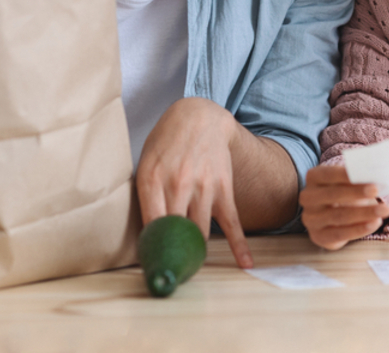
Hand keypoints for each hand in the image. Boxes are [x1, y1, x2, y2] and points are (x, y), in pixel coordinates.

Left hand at [135, 98, 252, 268]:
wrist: (199, 116)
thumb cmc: (166, 142)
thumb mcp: (145, 163)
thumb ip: (143, 196)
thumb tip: (146, 234)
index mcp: (151, 180)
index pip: (150, 227)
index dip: (152, 251)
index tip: (153, 267)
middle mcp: (177, 184)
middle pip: (176, 234)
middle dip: (175, 257)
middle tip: (172, 273)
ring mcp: (203, 187)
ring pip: (200, 233)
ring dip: (197, 254)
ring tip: (191, 268)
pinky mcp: (223, 188)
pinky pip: (231, 221)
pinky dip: (239, 244)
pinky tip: (245, 263)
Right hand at [299, 165, 388, 250]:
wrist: (332, 216)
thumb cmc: (344, 192)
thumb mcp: (348, 181)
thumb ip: (358, 178)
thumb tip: (376, 176)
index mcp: (313, 177)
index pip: (329, 174)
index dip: (347, 175)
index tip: (366, 174)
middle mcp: (308, 197)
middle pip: (332, 195)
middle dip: (356, 192)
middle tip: (377, 191)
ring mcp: (311, 218)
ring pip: (338, 216)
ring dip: (364, 213)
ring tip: (383, 210)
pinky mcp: (319, 236)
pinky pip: (340, 234)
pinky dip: (359, 229)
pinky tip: (374, 223)